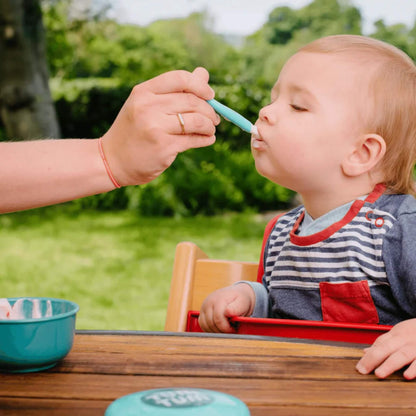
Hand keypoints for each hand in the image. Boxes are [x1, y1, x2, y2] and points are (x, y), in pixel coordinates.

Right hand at [101, 67, 219, 185]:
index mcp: (143, 92)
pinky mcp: (164, 147)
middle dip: (209, 110)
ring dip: (210, 125)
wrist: (112, 160)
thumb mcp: (147, 105)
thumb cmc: (133, 130)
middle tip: (215, 118)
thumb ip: (174, 90)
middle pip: (192, 101)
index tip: (210, 96)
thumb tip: (204, 74)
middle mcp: (148, 107)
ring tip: (210, 129)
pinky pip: (193, 140)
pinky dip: (206, 139)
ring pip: (197, 121)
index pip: (180, 79)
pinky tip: (208, 139)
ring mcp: (156, 127)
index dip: (200, 86)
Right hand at [198, 284, 254, 332]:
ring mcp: (204, 306)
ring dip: (215, 331)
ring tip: (226, 328)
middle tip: (230, 330)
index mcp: (219, 299)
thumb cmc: (241, 299)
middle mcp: (209, 302)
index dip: (226, 328)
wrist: (236, 293)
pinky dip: (210, 329)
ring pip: (205, 325)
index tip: (234, 329)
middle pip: (211, 324)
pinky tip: (219, 328)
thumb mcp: (243, 302)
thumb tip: (227, 312)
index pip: (218, 319)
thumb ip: (236, 308)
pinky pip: (202, 324)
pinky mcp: (202, 311)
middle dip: (221, 331)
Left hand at [356, 318, 415, 378]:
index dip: (368, 355)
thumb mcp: (400, 333)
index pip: (379, 343)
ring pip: (402, 355)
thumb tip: (365, 352)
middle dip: (374, 359)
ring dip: (390, 364)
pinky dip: (415, 369)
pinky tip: (407, 376)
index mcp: (397, 333)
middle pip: (387, 347)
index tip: (359, 367)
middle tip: (362, 370)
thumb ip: (384, 342)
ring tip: (379, 374)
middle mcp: (406, 338)